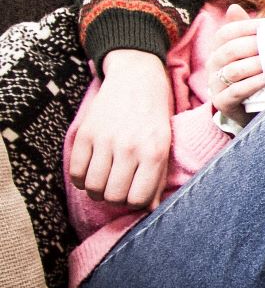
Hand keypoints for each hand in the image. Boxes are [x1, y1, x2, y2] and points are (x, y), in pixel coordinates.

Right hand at [68, 49, 172, 208]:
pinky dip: (81, 178)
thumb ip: (157, 178)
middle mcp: (129, 148)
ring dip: (97, 190)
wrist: (136, 79)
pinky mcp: (85, 133)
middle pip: (112, 196)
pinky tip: (91, 171)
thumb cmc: (155, 116)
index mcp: (153, 153)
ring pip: (92, 188)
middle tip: (118, 188)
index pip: (138, 199)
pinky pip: (76, 172)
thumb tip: (149, 209)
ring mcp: (104, 140)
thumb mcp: (165, 145)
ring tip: (104, 181)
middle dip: (114, 198)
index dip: (135, 203)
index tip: (134, 195)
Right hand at [206, 6, 264, 127]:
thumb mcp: (250, 52)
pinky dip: (254, 83)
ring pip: (234, 70)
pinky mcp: (222, 102)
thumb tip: (233, 7)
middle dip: (256, 45)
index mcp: (218, 49)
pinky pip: (236, 91)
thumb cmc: (253, 73)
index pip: (226, 33)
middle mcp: (213, 65)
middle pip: (230, 50)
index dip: (247, 27)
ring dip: (258, 64)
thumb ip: (246, 32)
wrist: (250, 108)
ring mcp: (216, 84)